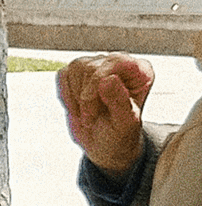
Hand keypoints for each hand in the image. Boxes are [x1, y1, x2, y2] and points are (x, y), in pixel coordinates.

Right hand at [59, 53, 156, 170]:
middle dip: (85, 96)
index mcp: (141, 72)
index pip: (116, 61)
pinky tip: (77, 106)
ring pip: (76, 67)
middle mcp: (121, 65)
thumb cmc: (120, 133)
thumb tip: (108, 79)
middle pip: (91, 66)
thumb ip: (119, 101)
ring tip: (86, 113)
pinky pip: (64, 74)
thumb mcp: (124, 123)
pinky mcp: (80, 73)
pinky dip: (66, 95)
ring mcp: (99, 67)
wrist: (105, 143)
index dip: (98, 82)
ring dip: (75, 96)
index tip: (94, 108)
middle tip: (90, 117)